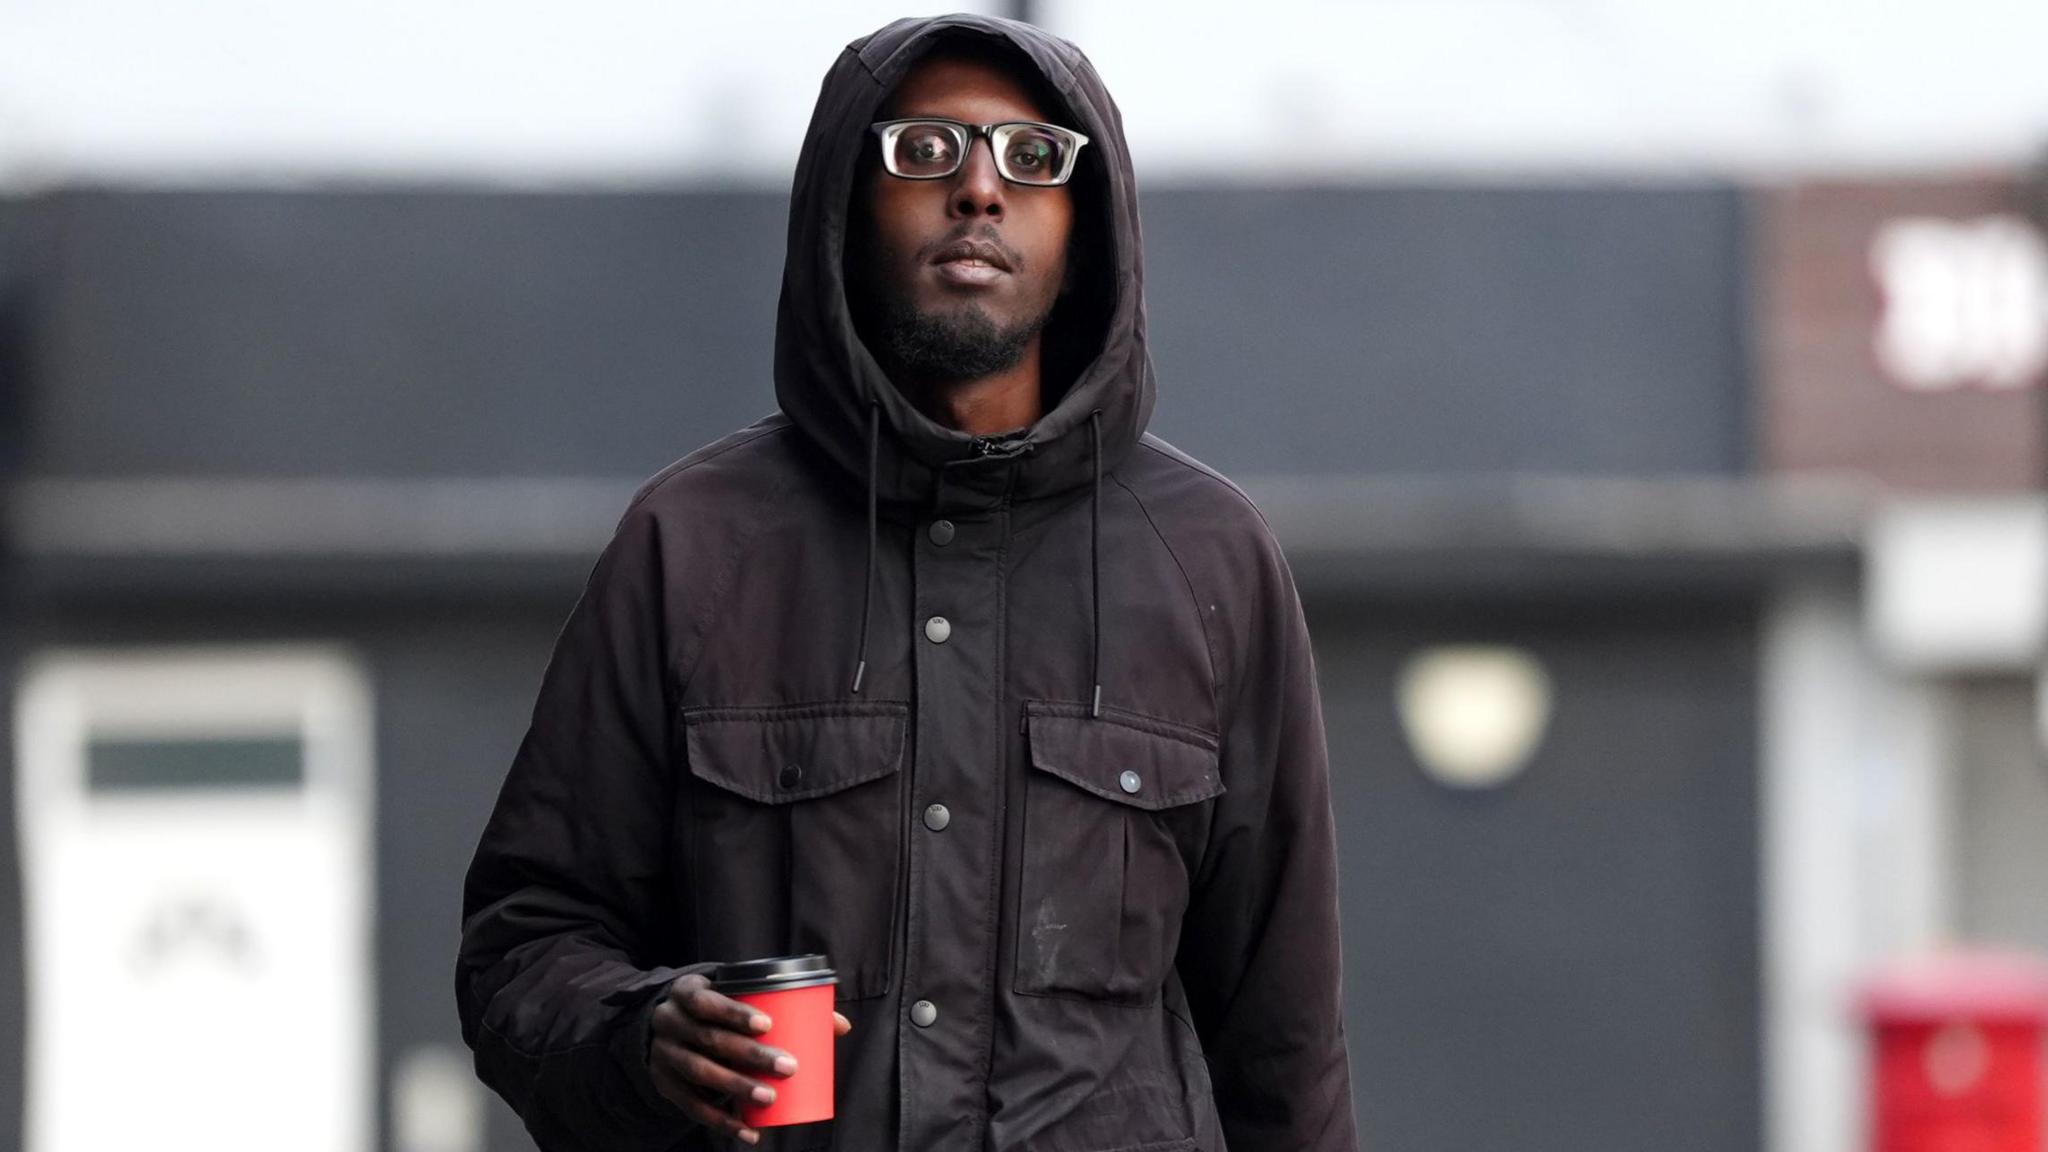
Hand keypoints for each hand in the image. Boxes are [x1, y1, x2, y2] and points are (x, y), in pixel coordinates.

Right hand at [645, 972, 852, 1144]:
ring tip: (771, 1097)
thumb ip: (783, 1003)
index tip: (769, 1025)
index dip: (734, 1013)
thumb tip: (841, 1026)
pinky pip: (693, 1107)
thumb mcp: (732, 995)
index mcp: (685, 991)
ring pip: (700, 1073)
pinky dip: (722, 1122)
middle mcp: (668, 1022)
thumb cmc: (716, 1008)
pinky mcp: (665, 1085)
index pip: (706, 1000)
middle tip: (788, 1066)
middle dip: (750, 1055)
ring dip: (737, 1087)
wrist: (666, 1029)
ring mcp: (663, 1055)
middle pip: (709, 1040)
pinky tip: (749, 1132)